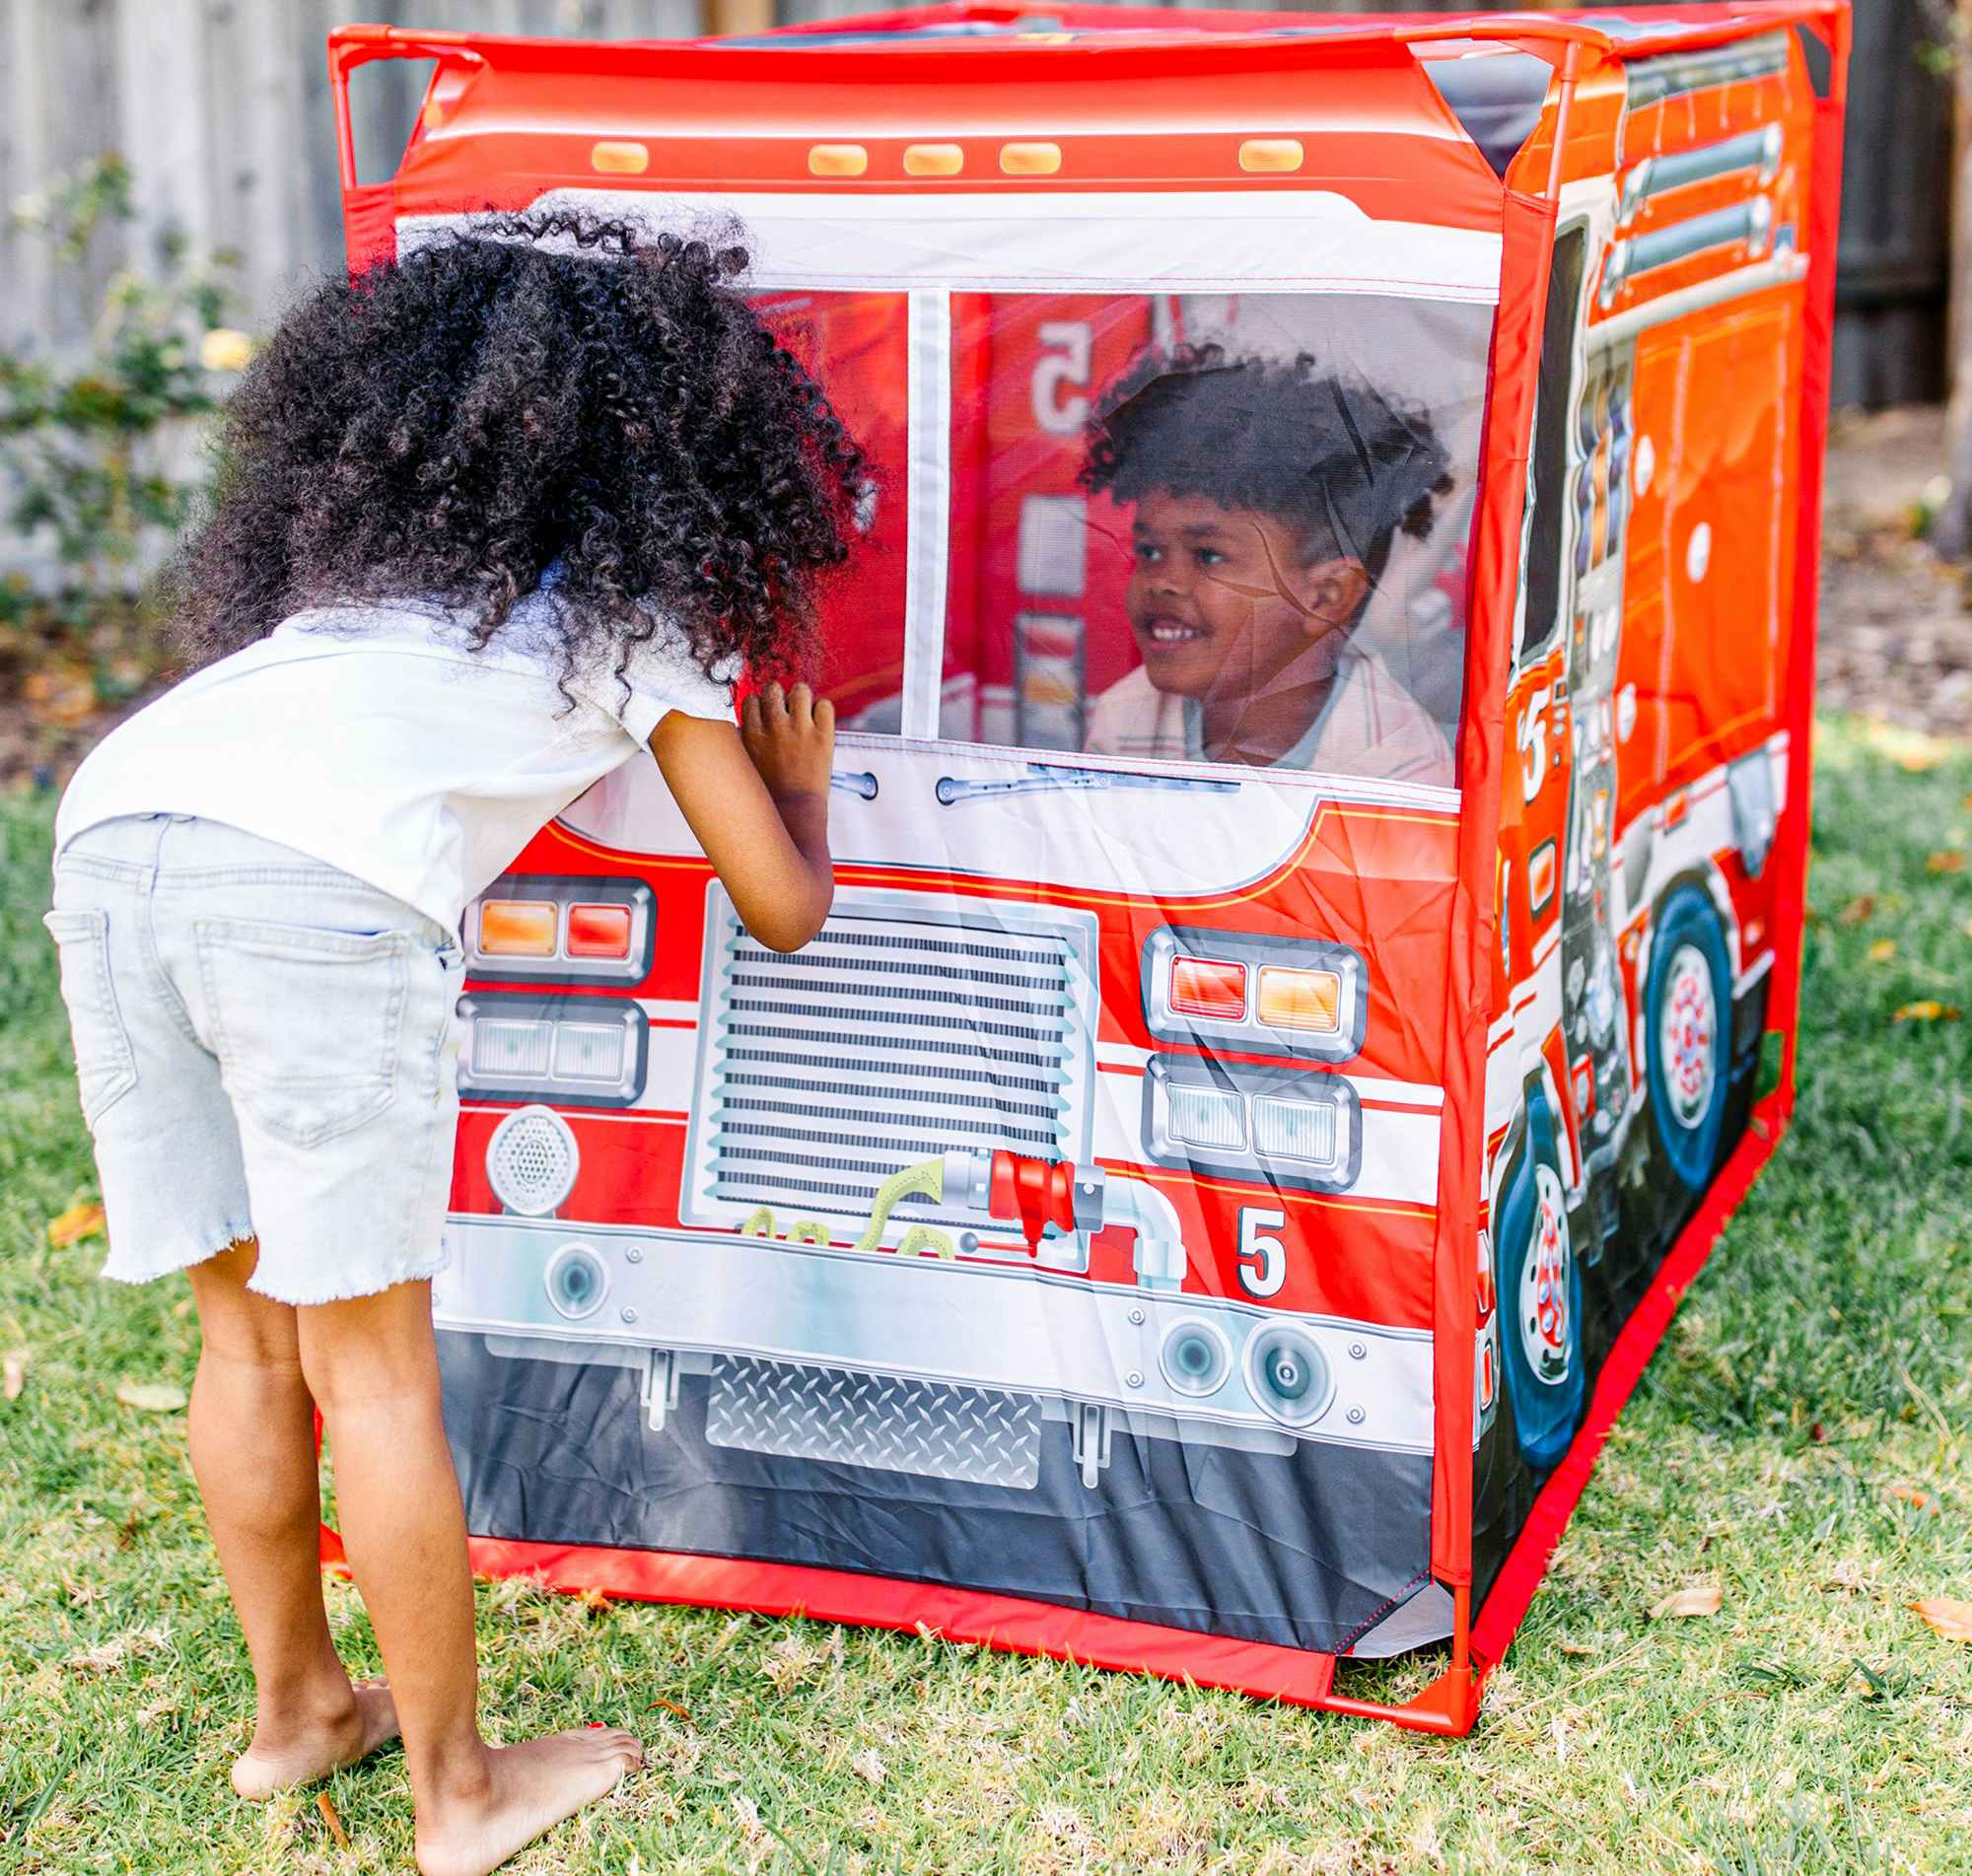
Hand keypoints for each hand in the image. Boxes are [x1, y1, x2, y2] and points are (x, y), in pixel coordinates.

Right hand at [741, 681, 834, 804]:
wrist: (793, 814)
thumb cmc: (768, 795)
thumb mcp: (744, 765)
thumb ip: (743, 741)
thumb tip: (742, 725)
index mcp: (751, 734)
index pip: (752, 699)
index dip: (760, 707)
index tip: (766, 719)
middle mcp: (774, 727)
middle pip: (773, 688)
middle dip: (779, 697)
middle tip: (785, 715)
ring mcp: (800, 730)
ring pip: (801, 690)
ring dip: (801, 698)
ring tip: (803, 714)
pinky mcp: (823, 736)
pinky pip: (825, 705)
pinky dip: (823, 711)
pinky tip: (819, 725)